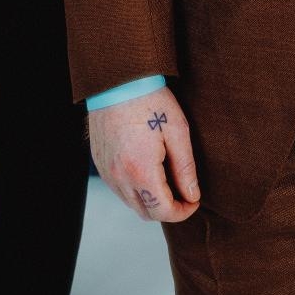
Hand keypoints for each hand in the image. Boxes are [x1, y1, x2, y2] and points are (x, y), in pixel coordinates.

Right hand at [88, 86, 200, 223]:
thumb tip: (192, 195)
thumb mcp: (178, 131)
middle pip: (146, 213)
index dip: (183, 212)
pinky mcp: (100, 164)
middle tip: (184, 192)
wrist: (117, 80)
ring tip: (168, 179)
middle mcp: (119, 177)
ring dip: (151, 200)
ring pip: (131, 203)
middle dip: (168, 210)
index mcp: (140, 171)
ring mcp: (106, 172)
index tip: (194, 200)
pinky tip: (148, 169)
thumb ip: (186, 168)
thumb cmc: (150, 101)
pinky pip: (119, 189)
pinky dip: (136, 189)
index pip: (163, 212)